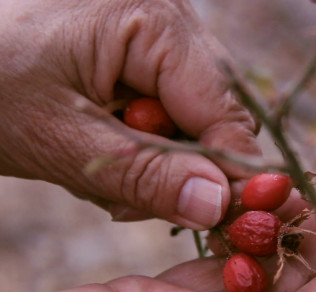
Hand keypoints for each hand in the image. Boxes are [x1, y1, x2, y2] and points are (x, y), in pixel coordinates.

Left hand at [0, 0, 259, 229]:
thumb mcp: (61, 139)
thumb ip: (143, 174)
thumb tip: (216, 206)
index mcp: (154, 20)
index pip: (225, 111)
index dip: (232, 173)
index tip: (226, 223)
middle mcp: (169, 18)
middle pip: (217, 117)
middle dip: (180, 168)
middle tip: (126, 198)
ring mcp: (160, 35)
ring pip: (196, 121)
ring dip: (157, 161)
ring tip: (99, 167)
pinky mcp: (148, 55)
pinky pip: (172, 112)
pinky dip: (144, 144)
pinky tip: (104, 147)